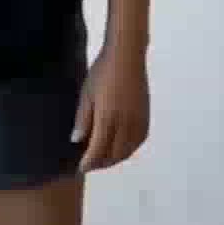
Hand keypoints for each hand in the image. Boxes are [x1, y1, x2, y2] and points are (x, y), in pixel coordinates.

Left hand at [71, 42, 149, 172]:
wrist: (127, 56)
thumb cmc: (102, 72)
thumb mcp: (87, 94)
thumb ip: (83, 119)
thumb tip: (77, 141)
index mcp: (108, 118)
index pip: (97, 150)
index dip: (89, 162)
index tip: (80, 168)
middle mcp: (125, 124)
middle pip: (114, 155)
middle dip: (101, 163)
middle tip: (90, 164)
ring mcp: (138, 121)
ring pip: (127, 151)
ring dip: (115, 159)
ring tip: (103, 158)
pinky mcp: (146, 117)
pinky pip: (137, 142)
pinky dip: (128, 150)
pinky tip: (120, 148)